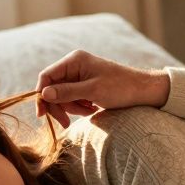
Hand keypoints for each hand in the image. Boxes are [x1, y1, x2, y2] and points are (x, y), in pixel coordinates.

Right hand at [34, 49, 170, 127]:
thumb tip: (44, 94)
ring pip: (63, 96)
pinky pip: (73, 99)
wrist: (143, 91)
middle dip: (60, 106)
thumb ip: (67, 92)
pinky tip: (93, 109)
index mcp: (74, 61)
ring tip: (89, 111)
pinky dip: (80, 107)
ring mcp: (80, 76)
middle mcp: (74, 66)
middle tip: (66, 123)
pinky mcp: (86, 86)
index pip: (47, 76)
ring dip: (72, 108)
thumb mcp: (92, 91)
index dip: (42, 95)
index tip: (42, 114)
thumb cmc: (120, 87)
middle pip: (53, 89)